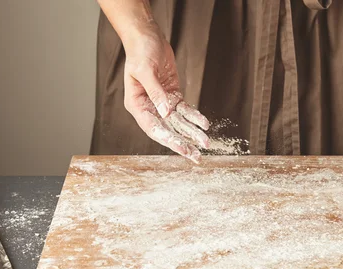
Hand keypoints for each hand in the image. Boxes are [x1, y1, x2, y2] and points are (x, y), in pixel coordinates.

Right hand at [123, 24, 209, 162]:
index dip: (169, 140)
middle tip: (196, 156)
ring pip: (178, 123)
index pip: (154, 128)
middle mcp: (149, 107)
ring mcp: (161, 103)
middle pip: (167, 130)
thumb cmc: (140, 52)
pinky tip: (204, 124)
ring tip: (205, 144)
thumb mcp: (146, 71)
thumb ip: (156, 93)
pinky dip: (195, 117)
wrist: (147, 37)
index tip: (183, 149)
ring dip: (192, 133)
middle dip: (183, 143)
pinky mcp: (172, 95)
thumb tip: (166, 113)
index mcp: (136, 105)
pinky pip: (185, 110)